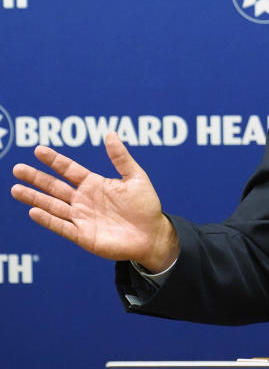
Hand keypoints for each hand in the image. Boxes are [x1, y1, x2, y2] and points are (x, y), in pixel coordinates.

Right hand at [10, 132, 179, 271]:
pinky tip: (34, 211)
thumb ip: (121, 158)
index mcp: (94, 184)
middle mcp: (83, 200)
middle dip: (36, 178)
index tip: (38, 150)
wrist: (153, 235)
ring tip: (15, 189)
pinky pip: (61, 226)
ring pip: (52, 205)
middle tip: (17, 168)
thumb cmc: (146, 206)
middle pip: (55, 186)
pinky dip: (48, 220)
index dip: (54, 160)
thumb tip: (110, 133)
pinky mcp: (82, 236)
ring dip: (34, 198)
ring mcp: (81, 218)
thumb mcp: (136, 178)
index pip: (69, 169)